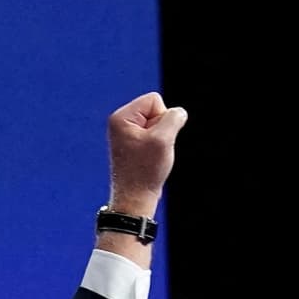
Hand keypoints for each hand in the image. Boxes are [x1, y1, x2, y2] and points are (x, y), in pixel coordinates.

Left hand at [105, 92, 187, 214]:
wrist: (135, 198)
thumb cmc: (145, 171)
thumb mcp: (164, 139)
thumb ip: (174, 117)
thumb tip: (178, 113)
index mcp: (121, 117)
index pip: (154, 99)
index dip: (162, 117)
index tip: (154, 139)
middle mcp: (120, 123)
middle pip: (156, 110)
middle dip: (162, 128)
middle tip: (153, 150)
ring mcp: (126, 134)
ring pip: (158, 124)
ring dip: (162, 138)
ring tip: (151, 156)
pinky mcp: (133, 144)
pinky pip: (155, 135)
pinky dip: (158, 146)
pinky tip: (151, 160)